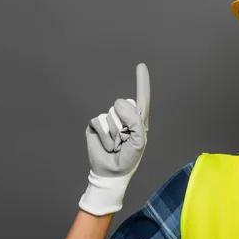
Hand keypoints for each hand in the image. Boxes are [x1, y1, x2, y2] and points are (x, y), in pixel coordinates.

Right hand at [78, 63, 150, 215]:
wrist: (110, 172)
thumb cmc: (128, 158)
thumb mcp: (138, 142)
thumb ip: (134, 121)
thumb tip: (119, 103)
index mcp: (138, 120)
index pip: (142, 98)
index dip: (142, 82)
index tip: (141, 65)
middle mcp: (124, 116)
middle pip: (125, 106)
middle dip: (125, 125)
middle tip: (124, 142)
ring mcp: (109, 119)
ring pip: (112, 115)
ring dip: (115, 134)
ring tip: (116, 145)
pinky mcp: (96, 124)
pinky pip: (100, 121)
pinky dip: (105, 136)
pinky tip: (107, 145)